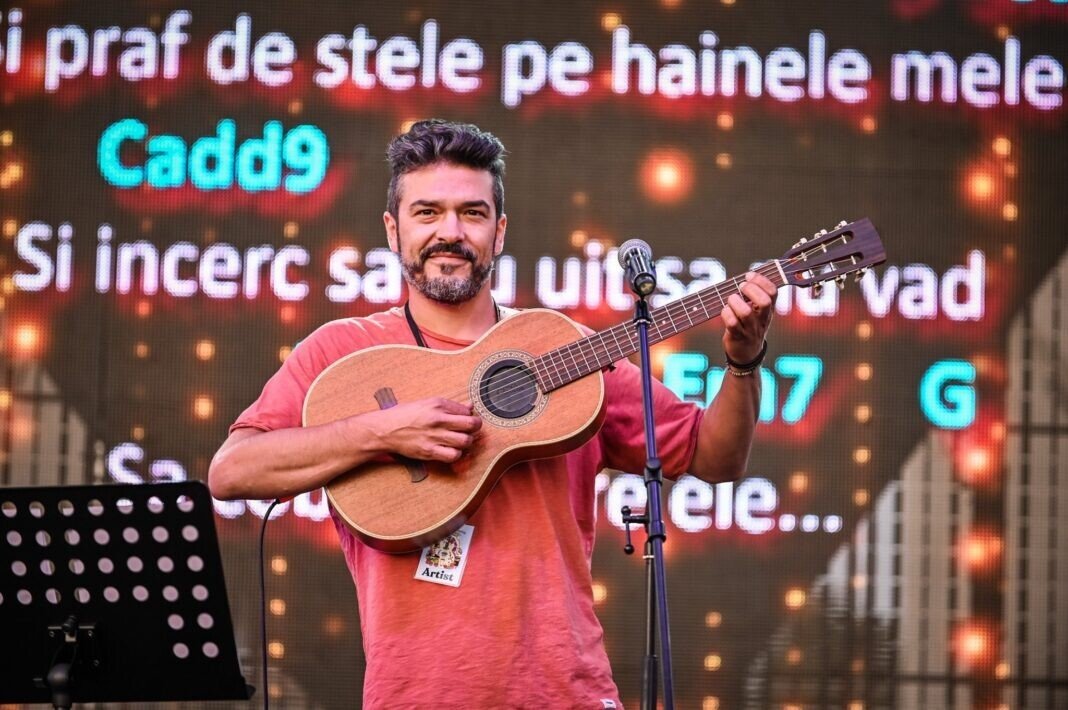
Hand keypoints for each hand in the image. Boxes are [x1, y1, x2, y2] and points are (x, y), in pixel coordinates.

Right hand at [367, 397, 481, 462]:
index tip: (467, 419)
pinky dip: (456, 454)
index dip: (470, 416)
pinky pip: (453, 455)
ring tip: (460, 441)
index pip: (467, 410)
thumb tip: (469, 407)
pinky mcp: (429, 451)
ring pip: (465, 441)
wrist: (385, 429)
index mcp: (438, 404)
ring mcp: (434, 436)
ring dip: (466, 442)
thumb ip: (450, 406)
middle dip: (475, 428)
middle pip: (471, 425)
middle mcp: (438, 419)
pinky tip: (451, 450)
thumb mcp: (427, 403)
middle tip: (470, 430)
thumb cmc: (405, 415)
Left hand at [721, 272, 776, 362]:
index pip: (773, 292)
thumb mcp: (758, 312)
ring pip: (745, 312)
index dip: (762, 280)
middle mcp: (762, 320)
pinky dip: (726, 313)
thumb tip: (747, 276)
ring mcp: (750, 329)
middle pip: (764, 301)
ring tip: (731, 300)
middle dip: (751, 289)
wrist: (746, 355)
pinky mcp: (737, 337)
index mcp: (768, 310)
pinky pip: (732, 323)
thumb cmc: (749, 327)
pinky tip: (725, 311)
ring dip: (735, 301)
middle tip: (741, 287)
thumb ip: (755, 296)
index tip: (749, 276)